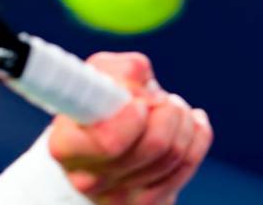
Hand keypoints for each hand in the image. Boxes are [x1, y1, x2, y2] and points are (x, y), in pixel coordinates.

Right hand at [49, 52, 212, 203]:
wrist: (97, 141)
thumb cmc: (94, 105)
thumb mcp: (96, 77)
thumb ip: (118, 70)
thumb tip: (142, 79)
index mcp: (65, 146)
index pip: (108, 141)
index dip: (132, 118)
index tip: (138, 104)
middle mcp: (88, 179)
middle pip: (153, 146)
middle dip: (166, 109)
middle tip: (157, 97)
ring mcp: (119, 197)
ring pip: (174, 154)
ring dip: (181, 119)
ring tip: (170, 106)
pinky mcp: (148, 204)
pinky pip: (189, 164)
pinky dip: (196, 135)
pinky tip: (188, 123)